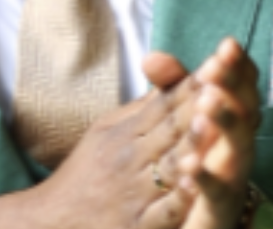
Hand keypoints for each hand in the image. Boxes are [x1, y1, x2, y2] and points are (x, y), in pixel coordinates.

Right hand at [0, 77, 201, 228]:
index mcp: (126, 131)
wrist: (47, 224)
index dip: (193, 82)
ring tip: (213, 123)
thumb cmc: (83, 177)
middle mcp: (130, 157)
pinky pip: (162, 210)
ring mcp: (133, 192)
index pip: (165, 102)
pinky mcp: (136, 227)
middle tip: (225, 80)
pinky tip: (196, 184)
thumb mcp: (106, 132)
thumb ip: (142, 108)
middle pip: (171, 127)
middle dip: (199, 103)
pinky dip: (179, 197)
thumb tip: (175, 81)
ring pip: (168, 164)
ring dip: (192, 144)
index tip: (220, 60)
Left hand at [178, 38, 261, 228]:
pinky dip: (205, 180)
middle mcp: (238, 145)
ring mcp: (233, 178)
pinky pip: (215, 194)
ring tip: (209, 102)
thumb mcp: (177, 122)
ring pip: (236, 148)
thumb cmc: (190, 165)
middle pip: (242, 109)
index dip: (237, 66)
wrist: (190, 224)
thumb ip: (170, 89)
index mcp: (231, 119)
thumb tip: (152, 58)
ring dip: (224, 124)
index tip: (228, 44)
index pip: (241, 85)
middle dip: (230, 86)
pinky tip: (191, 166)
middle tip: (218, 66)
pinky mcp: (219, 210)